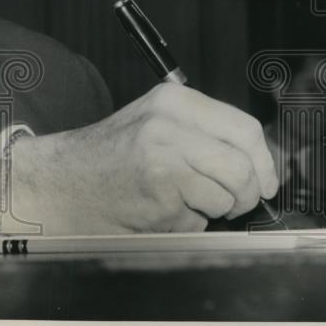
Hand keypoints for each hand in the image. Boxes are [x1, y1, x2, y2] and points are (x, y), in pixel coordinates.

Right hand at [8, 83, 278, 233]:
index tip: (265, 181)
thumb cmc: (109, 158)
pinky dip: (188, 224)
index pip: (245, 128)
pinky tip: (160, 212)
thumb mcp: (154, 123)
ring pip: (229, 195)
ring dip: (215, 210)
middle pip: (243, 165)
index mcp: (172, 100)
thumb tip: (259, 159)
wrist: (60, 182)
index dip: (263, 162)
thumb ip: (201, 131)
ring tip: (185, 203)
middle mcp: (169, 124)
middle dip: (246, 193)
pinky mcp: (160, 195)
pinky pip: (201, 219)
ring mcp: (164, 159)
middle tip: (231, 202)